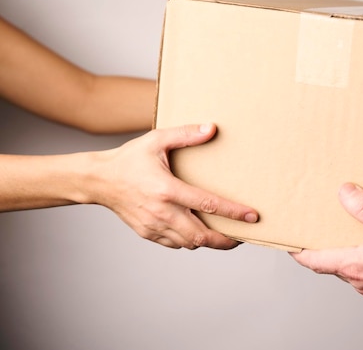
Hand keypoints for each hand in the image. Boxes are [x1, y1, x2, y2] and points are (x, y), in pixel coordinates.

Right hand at [89, 124, 257, 249]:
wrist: (99, 180)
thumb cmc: (129, 159)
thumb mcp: (156, 140)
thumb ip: (185, 134)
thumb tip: (212, 128)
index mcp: (167, 189)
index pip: (208, 204)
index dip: (234, 213)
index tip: (252, 217)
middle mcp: (162, 212)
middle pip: (202, 235)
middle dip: (227, 240)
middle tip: (244, 236)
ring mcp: (154, 226)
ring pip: (190, 243)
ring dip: (210, 241)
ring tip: (226, 234)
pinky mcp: (148, 233)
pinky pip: (176, 244)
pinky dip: (191, 241)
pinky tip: (199, 231)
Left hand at [291, 183, 362, 321]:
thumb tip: (344, 193)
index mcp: (354, 266)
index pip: (315, 261)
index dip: (299, 253)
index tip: (289, 246)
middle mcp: (361, 283)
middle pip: (336, 266)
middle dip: (329, 251)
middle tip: (326, 235)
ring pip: (358, 274)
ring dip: (354, 259)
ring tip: (361, 241)